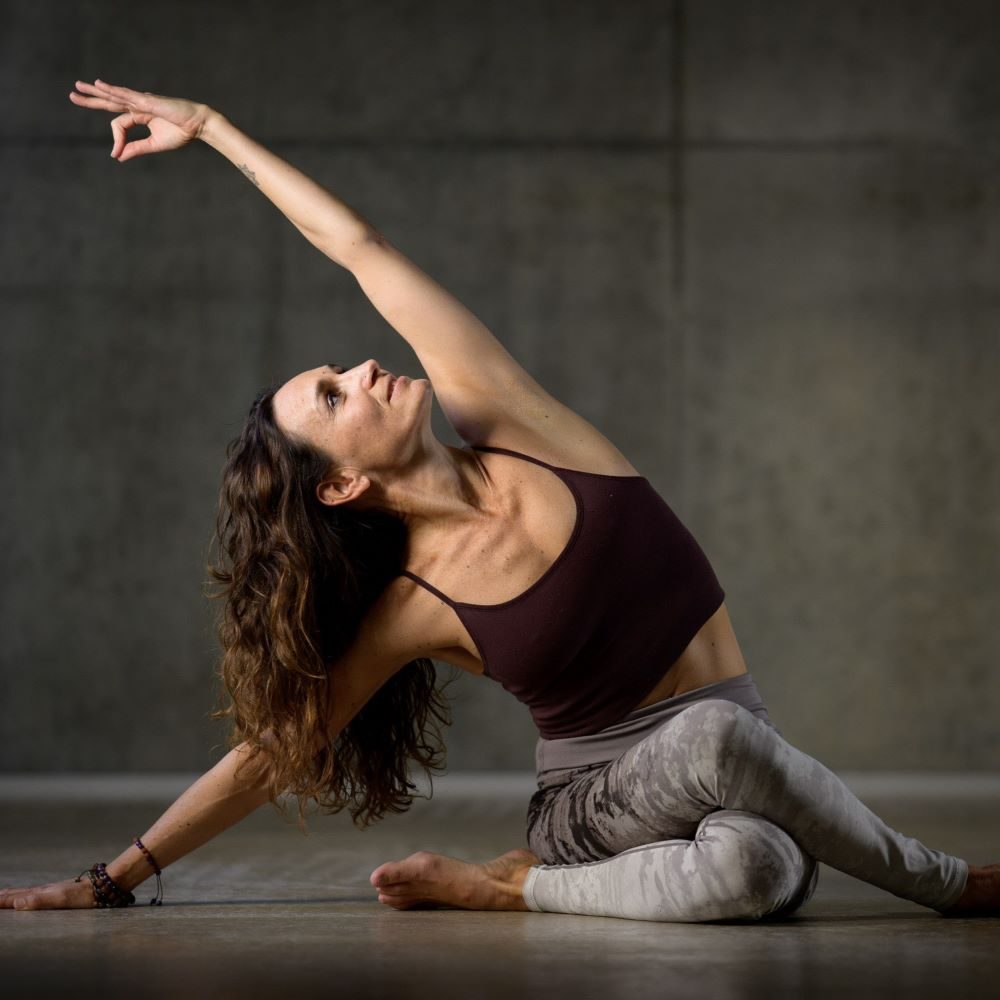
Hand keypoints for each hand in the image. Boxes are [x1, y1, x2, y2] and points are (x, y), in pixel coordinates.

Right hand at [0, 875, 97, 909]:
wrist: (105, 885)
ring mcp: (53, 891)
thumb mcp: (61, 899)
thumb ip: (39, 901)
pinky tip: (31, 897)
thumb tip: (15, 904)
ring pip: (27, 893)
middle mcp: (45, 890)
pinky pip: (38, 895)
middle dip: (3, 896)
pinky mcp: (61, 893)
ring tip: (3, 896)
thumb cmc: (84, 895)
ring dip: (13, 895)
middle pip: (19, 893)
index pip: (15, 898)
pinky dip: (26, 895)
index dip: (1, 901)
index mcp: (42, 893)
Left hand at [69, 78, 211, 161]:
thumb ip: (136, 148)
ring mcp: (141, 101)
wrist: (198, 125)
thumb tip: (118, 156)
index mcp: (140, 115)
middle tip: (73, 95)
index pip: (119, 125)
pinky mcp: (148, 101)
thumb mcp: (155, 144)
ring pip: (114, 95)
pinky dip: (113, 91)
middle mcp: (137, 105)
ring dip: (95, 91)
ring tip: (79, 86)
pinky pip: (127, 95)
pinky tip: (100, 85)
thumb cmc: (181, 133)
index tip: (117, 154)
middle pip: (109, 101)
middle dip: (91, 99)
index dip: (116, 140)